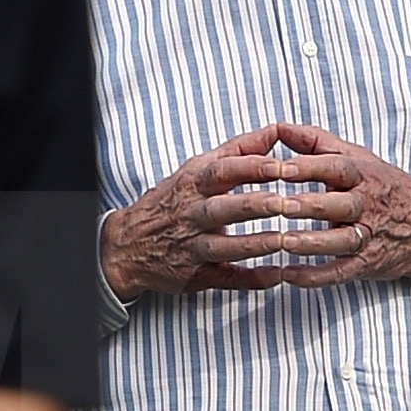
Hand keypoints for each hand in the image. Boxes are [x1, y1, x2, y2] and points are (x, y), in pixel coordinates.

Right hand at [101, 123, 340, 297]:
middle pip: (222, 208)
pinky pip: (226, 279)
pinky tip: (277, 276)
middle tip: (284, 203)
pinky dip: (252, 279)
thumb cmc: (173, 201)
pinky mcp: (197, 275)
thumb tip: (277, 130)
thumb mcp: (197, 169)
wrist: (126, 245)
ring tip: (283, 240)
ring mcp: (193, 247)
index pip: (222, 171)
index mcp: (193, 184)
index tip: (282, 166)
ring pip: (224, 246)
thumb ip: (239, 151)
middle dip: (254, 205)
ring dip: (253, 244)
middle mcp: (191, 215)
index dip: (252, 168)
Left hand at [102, 123, 410, 298]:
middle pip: (336, 204)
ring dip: (306, 243)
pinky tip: (287, 275)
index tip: (277, 168)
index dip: (306, 167)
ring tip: (277, 242)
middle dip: (305, 206)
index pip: (334, 167)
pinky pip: (339, 272)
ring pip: (337, 241)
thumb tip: (279, 127)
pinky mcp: (367, 264)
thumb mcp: (359, 157)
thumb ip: (318, 143)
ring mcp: (369, 236)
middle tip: (272, 206)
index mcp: (364, 173)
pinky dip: (314, 276)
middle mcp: (368, 204)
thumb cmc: (387, 188)